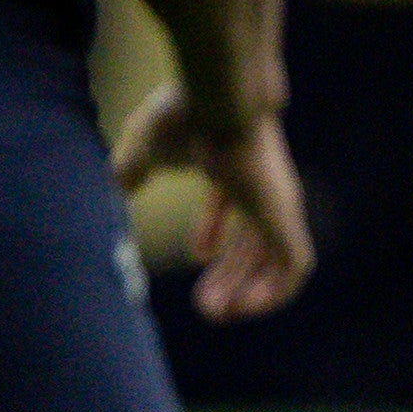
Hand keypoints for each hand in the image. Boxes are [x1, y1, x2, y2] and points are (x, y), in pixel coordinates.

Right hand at [114, 88, 314, 322]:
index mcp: (230, 163)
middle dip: (230, 274)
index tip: (196, 254)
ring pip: (276, 257)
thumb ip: (131, 169)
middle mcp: (260, 184)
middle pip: (255, 237)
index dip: (213, 230)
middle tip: (205, 306)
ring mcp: (276, 201)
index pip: (232, 201)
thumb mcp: (143, 149)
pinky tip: (242, 307)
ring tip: (214, 313)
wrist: (217, 98)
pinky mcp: (285, 217)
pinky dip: (274, 293)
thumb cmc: (180, 118)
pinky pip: (295, 267)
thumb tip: (117, 186)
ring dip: (246, 291)